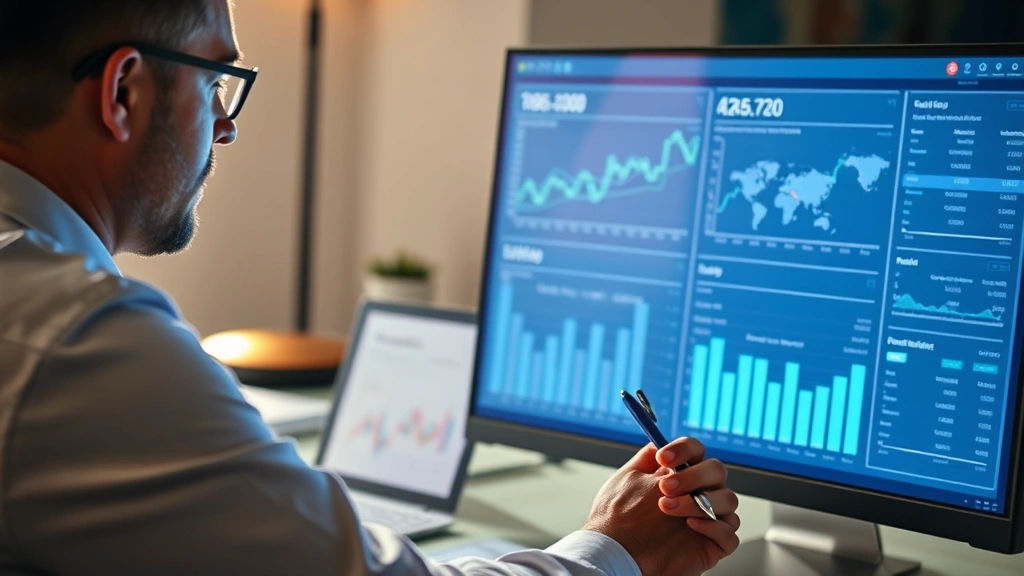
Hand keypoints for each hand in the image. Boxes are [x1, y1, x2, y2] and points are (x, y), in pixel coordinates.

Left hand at [581, 440, 739, 575]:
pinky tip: (690, 525)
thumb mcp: (628, 480)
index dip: (684, 449)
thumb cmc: (619, 519)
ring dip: (698, 501)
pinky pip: (729, 533)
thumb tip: (659, 441)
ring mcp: (709, 518)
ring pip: (728, 500)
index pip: (696, 451)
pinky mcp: (714, 544)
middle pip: (717, 471)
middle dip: (693, 475)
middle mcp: (698, 493)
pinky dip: (713, 526)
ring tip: (667, 508)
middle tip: (665, 487)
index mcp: (681, 475)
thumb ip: (647, 459)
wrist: (616, 554)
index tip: (663, 458)